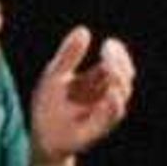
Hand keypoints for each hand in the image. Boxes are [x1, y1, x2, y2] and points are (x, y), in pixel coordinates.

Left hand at [28, 27, 137, 159]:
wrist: (41, 136)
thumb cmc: (48, 105)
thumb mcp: (55, 75)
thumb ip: (69, 55)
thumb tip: (84, 29)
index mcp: (97, 81)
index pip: (116, 63)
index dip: (117, 53)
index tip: (109, 44)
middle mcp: (105, 95)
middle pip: (125, 75)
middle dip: (121, 64)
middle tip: (108, 53)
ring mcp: (105, 111)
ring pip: (123, 93)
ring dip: (119, 80)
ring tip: (110, 68)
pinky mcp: (100, 127)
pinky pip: (113, 114)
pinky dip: (114, 103)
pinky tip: (110, 92)